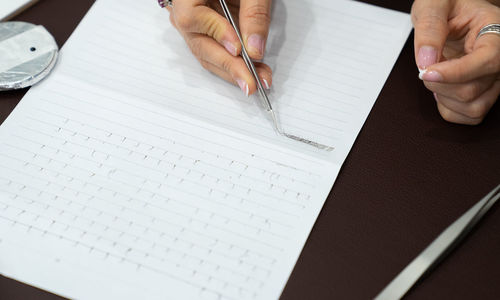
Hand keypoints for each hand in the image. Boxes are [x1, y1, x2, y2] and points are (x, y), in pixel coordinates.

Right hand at [166, 0, 272, 95]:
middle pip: (200, 44)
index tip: (238, 48)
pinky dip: (234, 64)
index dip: (217, 34)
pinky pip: (215, 51)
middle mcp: (183, 8)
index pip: (192, 17)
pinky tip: (252, 71)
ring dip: (234, 70)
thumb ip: (254, 13)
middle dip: (229, 66)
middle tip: (251, 82)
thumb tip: (255, 49)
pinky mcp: (206, 31)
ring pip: (207, 54)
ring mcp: (193, 22)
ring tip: (258, 80)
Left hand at [412, 0, 499, 124]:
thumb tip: (426, 61)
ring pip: (474, 107)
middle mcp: (499, 57)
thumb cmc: (445, 5)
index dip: (455, 73)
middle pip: (473, 89)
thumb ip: (429, 28)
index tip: (426, 72)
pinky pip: (470, 116)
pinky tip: (442, 90)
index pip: (487, 60)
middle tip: (425, 67)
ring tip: (436, 76)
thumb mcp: (433, 4)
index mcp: (495, 31)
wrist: (449, 12)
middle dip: (439, 84)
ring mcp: (494, 78)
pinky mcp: (484, 92)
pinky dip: (449, 109)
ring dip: (444, 98)